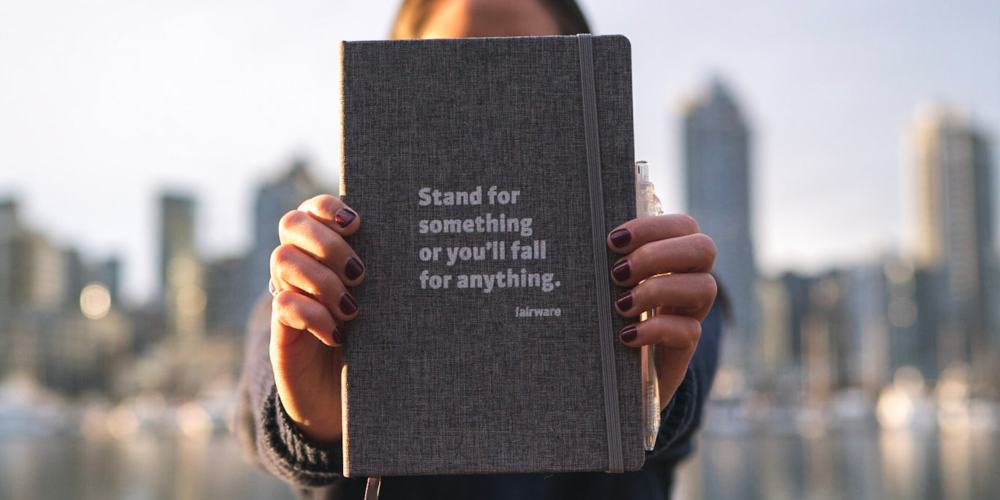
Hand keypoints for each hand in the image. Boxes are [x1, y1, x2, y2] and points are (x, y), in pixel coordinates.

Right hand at [269, 194, 362, 442]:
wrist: (343, 398)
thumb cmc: (371, 342)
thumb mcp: (380, 305)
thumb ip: (384, 276)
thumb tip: (419, 246)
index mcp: (325, 252)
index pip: (313, 210)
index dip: (329, 207)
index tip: (357, 223)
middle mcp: (301, 267)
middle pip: (292, 225)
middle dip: (328, 243)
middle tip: (360, 273)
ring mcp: (287, 295)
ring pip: (284, 260)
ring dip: (322, 280)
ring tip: (353, 309)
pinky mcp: (281, 330)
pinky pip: (283, 305)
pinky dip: (314, 315)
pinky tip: (339, 334)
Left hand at [606, 214, 716, 410]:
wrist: (613, 372)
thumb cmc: (604, 315)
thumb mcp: (605, 284)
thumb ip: (606, 260)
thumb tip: (581, 235)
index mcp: (672, 257)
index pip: (683, 226)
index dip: (652, 227)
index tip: (612, 240)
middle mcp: (689, 281)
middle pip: (704, 248)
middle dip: (657, 255)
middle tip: (618, 273)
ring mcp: (691, 313)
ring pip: (706, 286)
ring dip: (658, 289)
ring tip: (621, 305)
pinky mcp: (684, 347)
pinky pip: (689, 331)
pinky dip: (656, 329)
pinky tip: (627, 335)